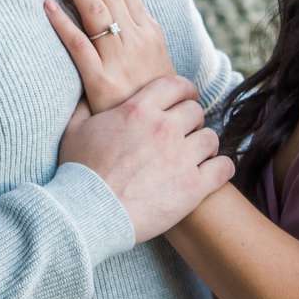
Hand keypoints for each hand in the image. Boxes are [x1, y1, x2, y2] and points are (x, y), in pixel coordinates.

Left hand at [43, 0, 174, 113]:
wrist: (162, 132)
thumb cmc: (154, 96)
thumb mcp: (155, 59)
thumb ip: (137, 33)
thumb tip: (119, 8)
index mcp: (148, 30)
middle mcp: (136, 38)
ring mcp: (119, 58)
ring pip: (94, 9)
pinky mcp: (101, 81)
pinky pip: (78, 46)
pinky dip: (62, 23)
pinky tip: (47, 4)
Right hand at [58, 75, 231, 242]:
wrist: (89, 213)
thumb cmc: (79, 173)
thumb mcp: (74, 131)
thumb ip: (83, 107)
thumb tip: (88, 94)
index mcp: (138, 110)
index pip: (175, 85)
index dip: (183, 91)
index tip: (184, 100)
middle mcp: (164, 128)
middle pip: (195, 111)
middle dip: (191, 121)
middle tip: (185, 134)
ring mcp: (181, 156)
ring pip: (211, 138)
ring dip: (205, 146)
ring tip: (197, 156)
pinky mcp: (193, 186)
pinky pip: (223, 167)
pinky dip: (221, 169)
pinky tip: (213, 173)